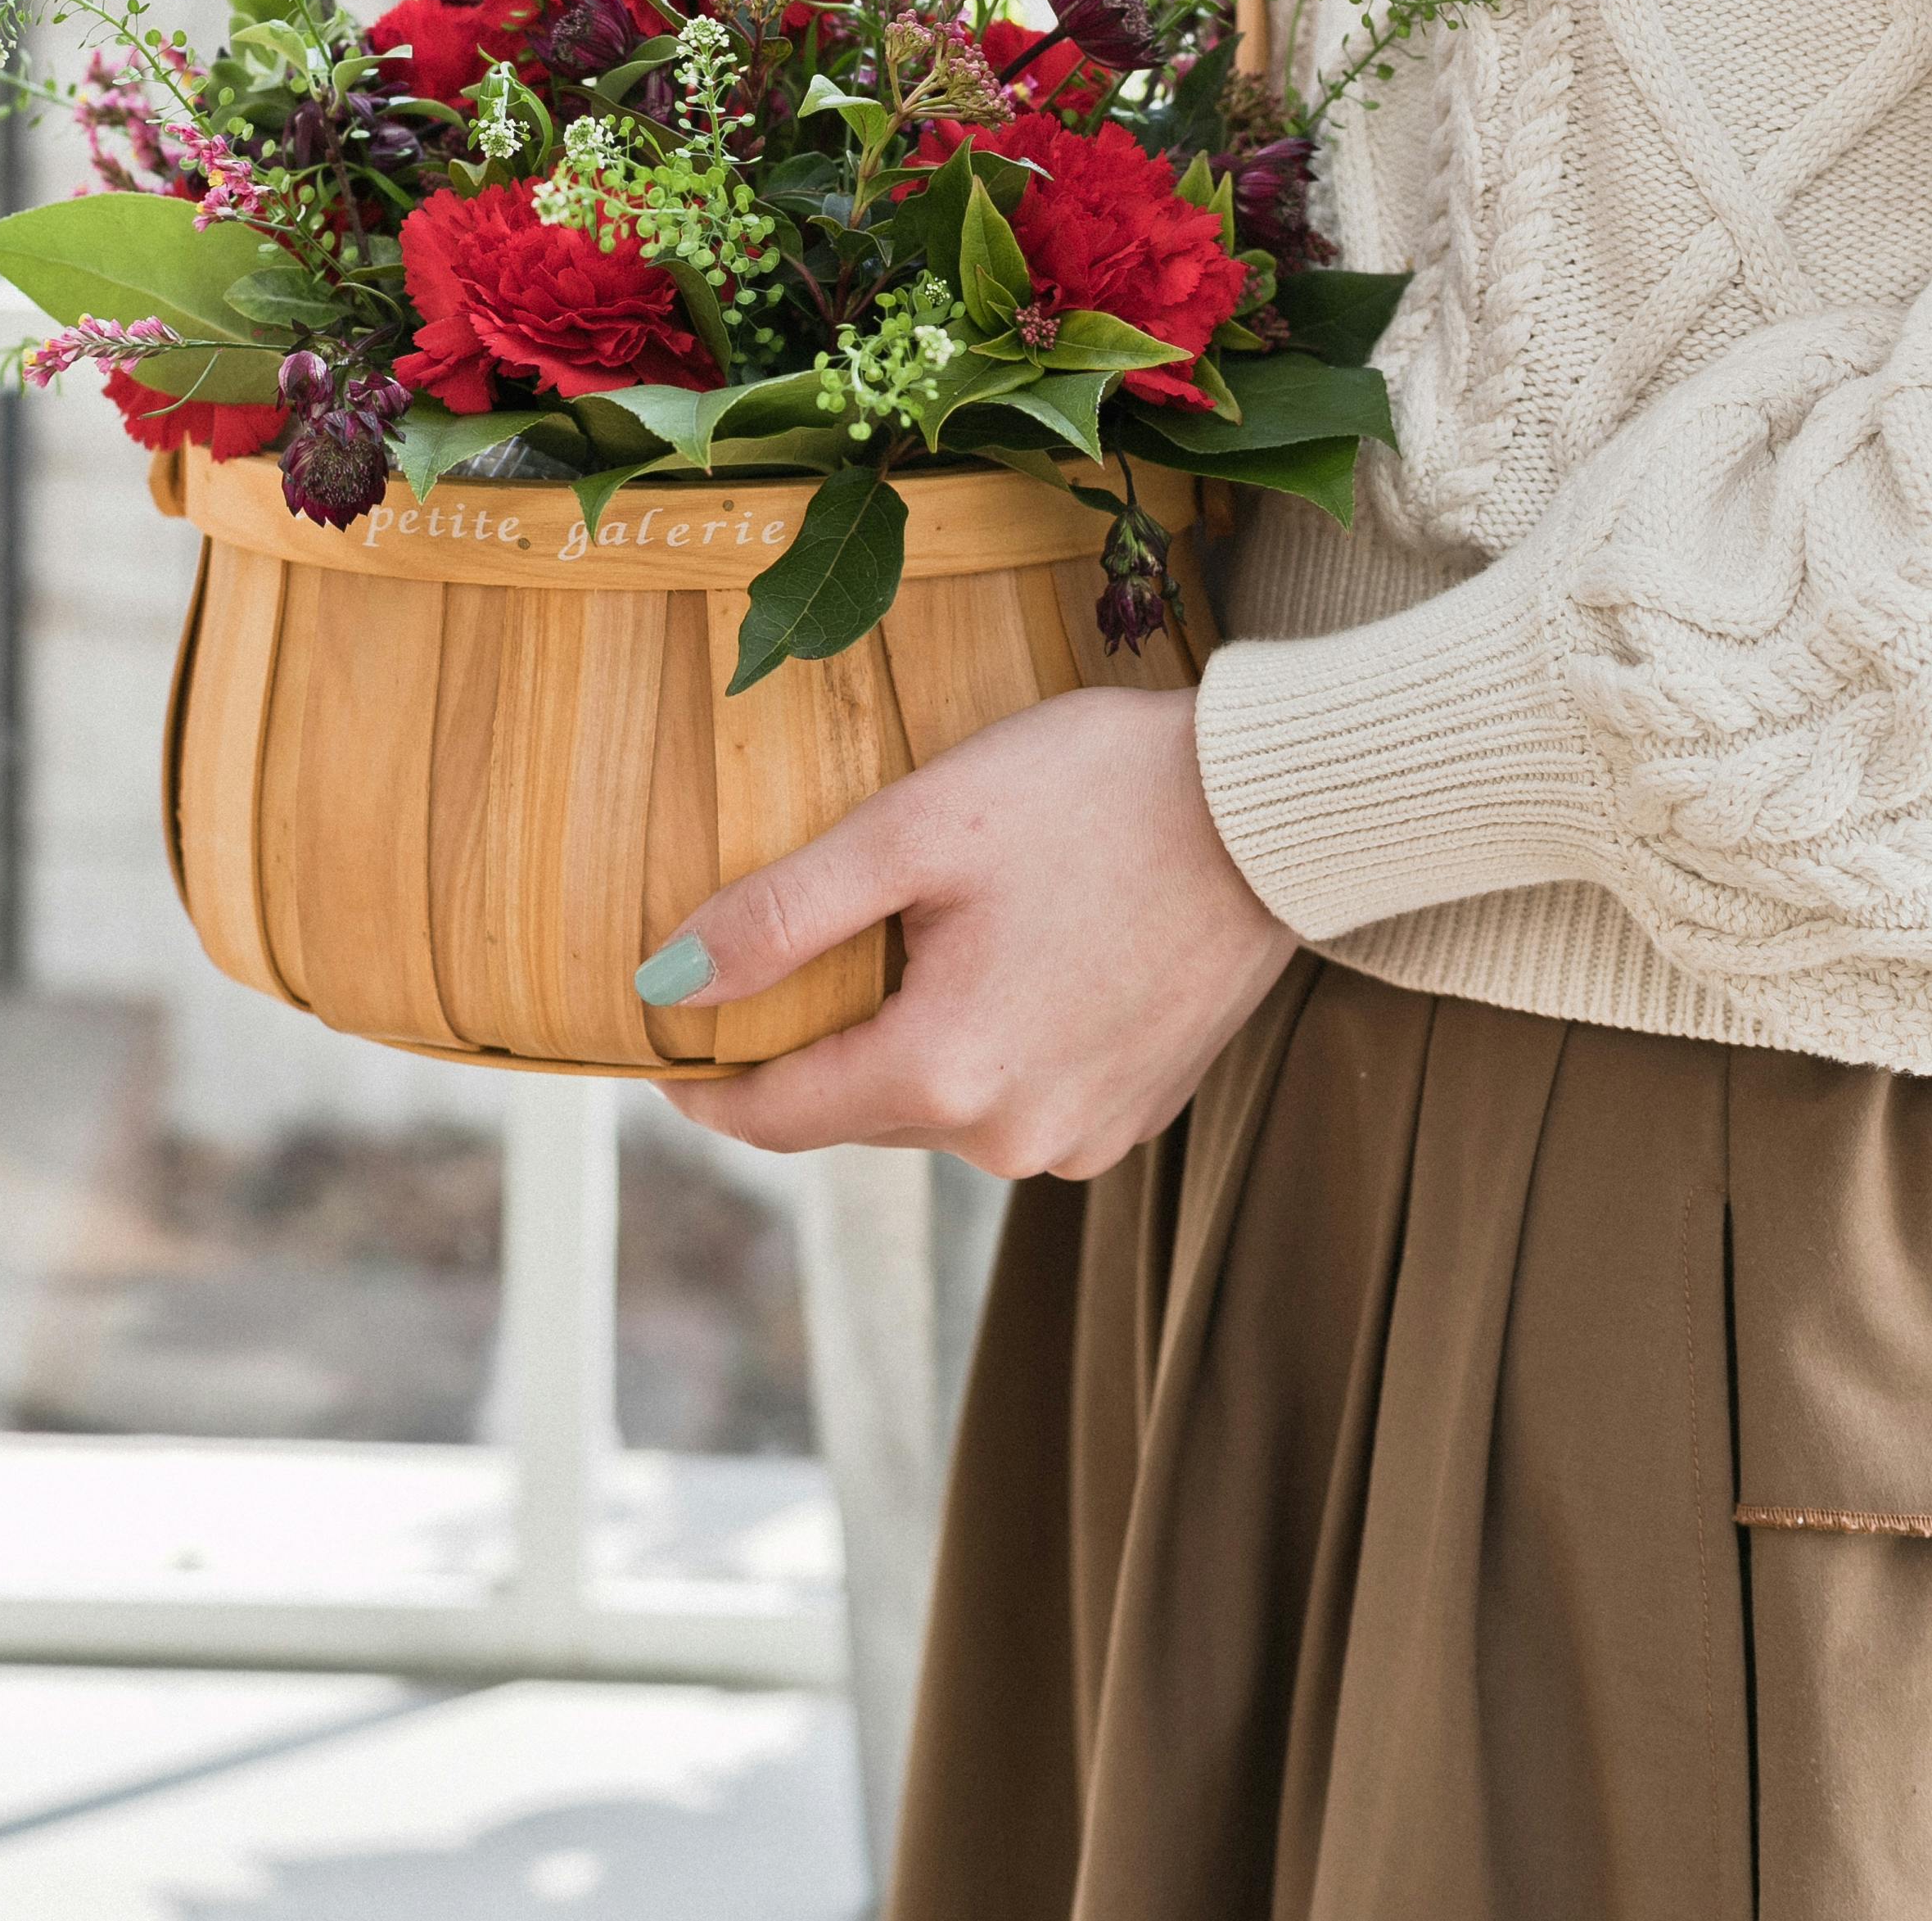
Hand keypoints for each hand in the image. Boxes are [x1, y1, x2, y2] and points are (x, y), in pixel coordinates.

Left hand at [643, 685, 1297, 1177]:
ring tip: (917, 935)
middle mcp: (1012, 1139)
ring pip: (940, 1103)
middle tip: (786, 951)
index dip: (705, 1082)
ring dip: (909, 1039)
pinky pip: (1017, 1096)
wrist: (1273, 806)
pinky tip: (1008, 957)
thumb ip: (782, 915)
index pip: (777, 1116)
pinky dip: (988, 1043)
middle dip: (815, 1041)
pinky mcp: (1135, 1114)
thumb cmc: (1094, 793)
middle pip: (860, 1107)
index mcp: (946, 1075)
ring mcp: (1082, 1137)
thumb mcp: (915, 828)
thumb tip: (664, 984)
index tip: (658, 1044)